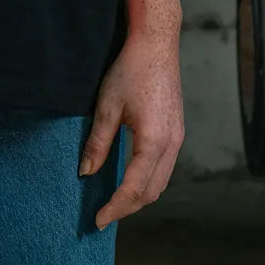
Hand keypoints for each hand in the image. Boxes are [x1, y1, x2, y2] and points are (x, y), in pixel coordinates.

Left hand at [79, 28, 183, 228]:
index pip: (134, 188)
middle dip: (128, 207)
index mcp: (153, 141)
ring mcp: (178, 137)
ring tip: (116, 201)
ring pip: (161, 181)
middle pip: (152, 192)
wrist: (157, 44)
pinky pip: (165, 167)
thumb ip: (98, 142)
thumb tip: (85, 172)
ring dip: (140, 196)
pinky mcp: (177, 130)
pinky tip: (132, 177)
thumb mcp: (107, 106)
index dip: (116, 207)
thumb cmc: (131, 70)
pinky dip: (149, 180)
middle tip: (104, 214)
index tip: (98, 220)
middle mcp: (171, 144)